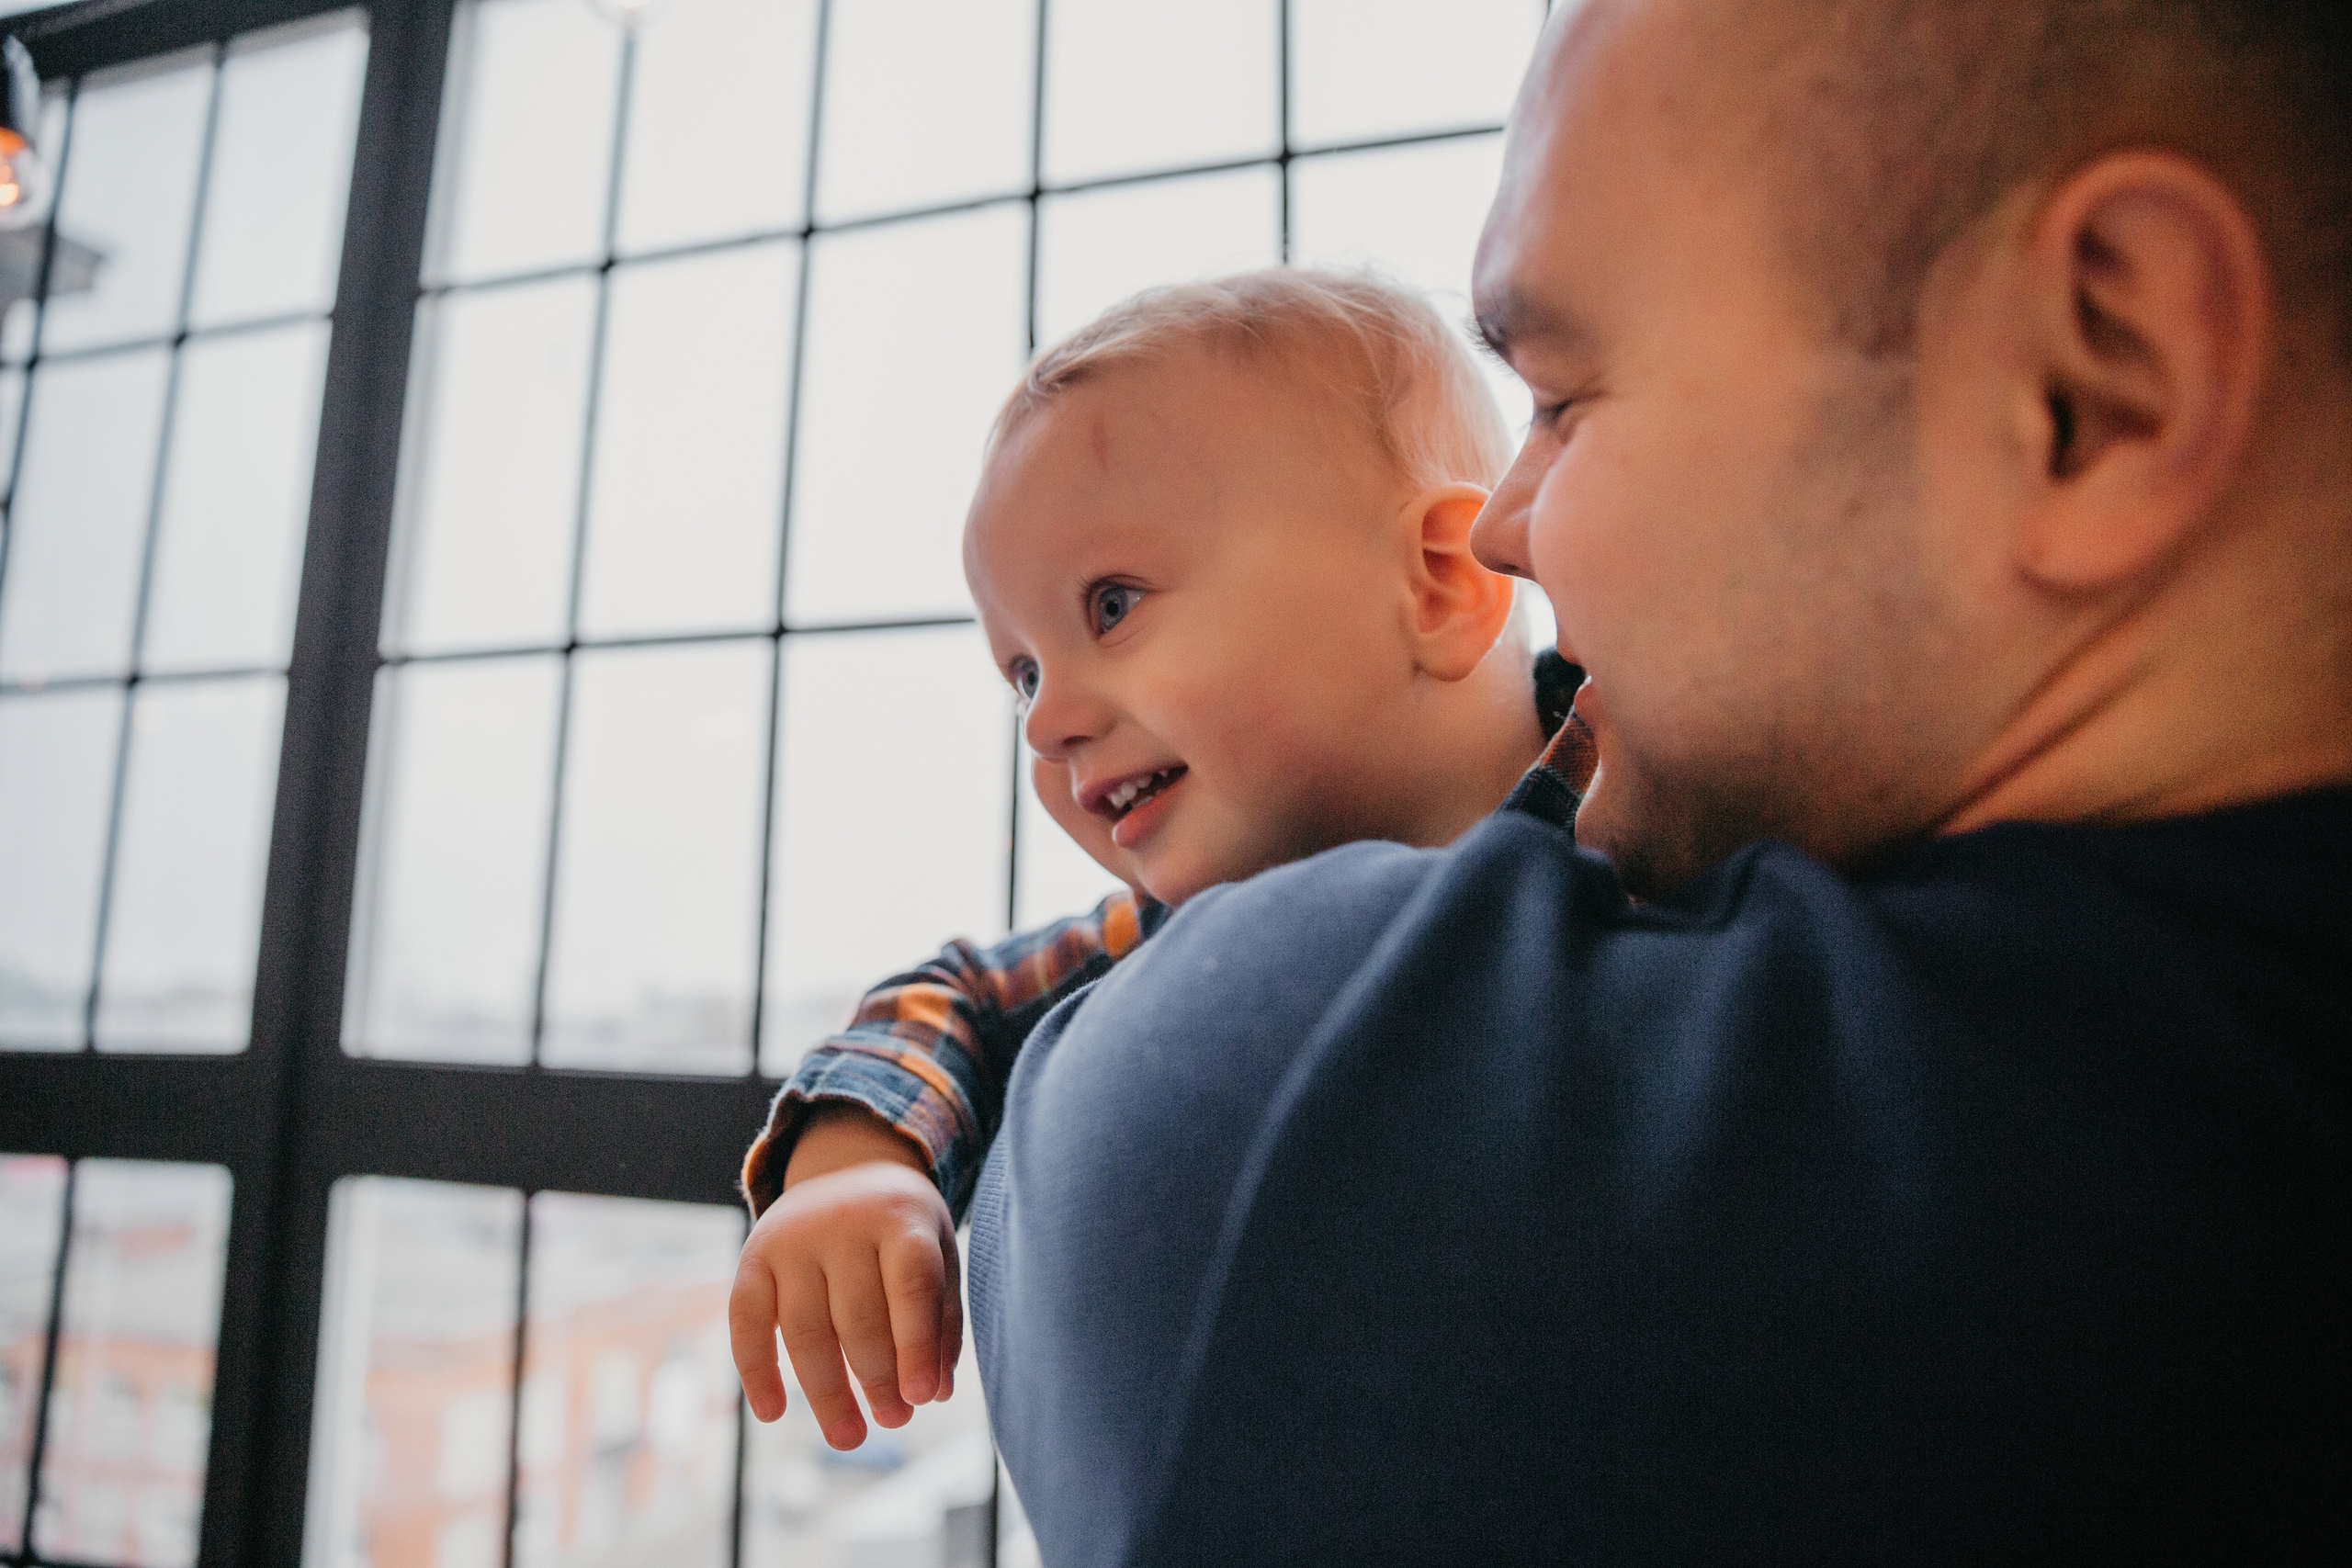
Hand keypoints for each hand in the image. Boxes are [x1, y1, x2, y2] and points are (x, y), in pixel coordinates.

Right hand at [729, 1111, 961, 1449]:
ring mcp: (793, 1238)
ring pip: (805, 1329)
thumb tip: (935, 1393)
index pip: (909, 1285)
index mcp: (901, 1218)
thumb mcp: (939, 1256)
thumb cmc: (903, 1230)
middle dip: (877, 1379)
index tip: (923, 1397)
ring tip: (849, 1436)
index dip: (917, 1344)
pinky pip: (745, 1320)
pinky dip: (757, 1371)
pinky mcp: (753, 1256)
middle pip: (857, 1316)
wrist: (848, 1167)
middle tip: (895, 1420)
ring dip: (827, 1392)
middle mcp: (844, 1223)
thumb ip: (942, 1321)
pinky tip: (773, 1413)